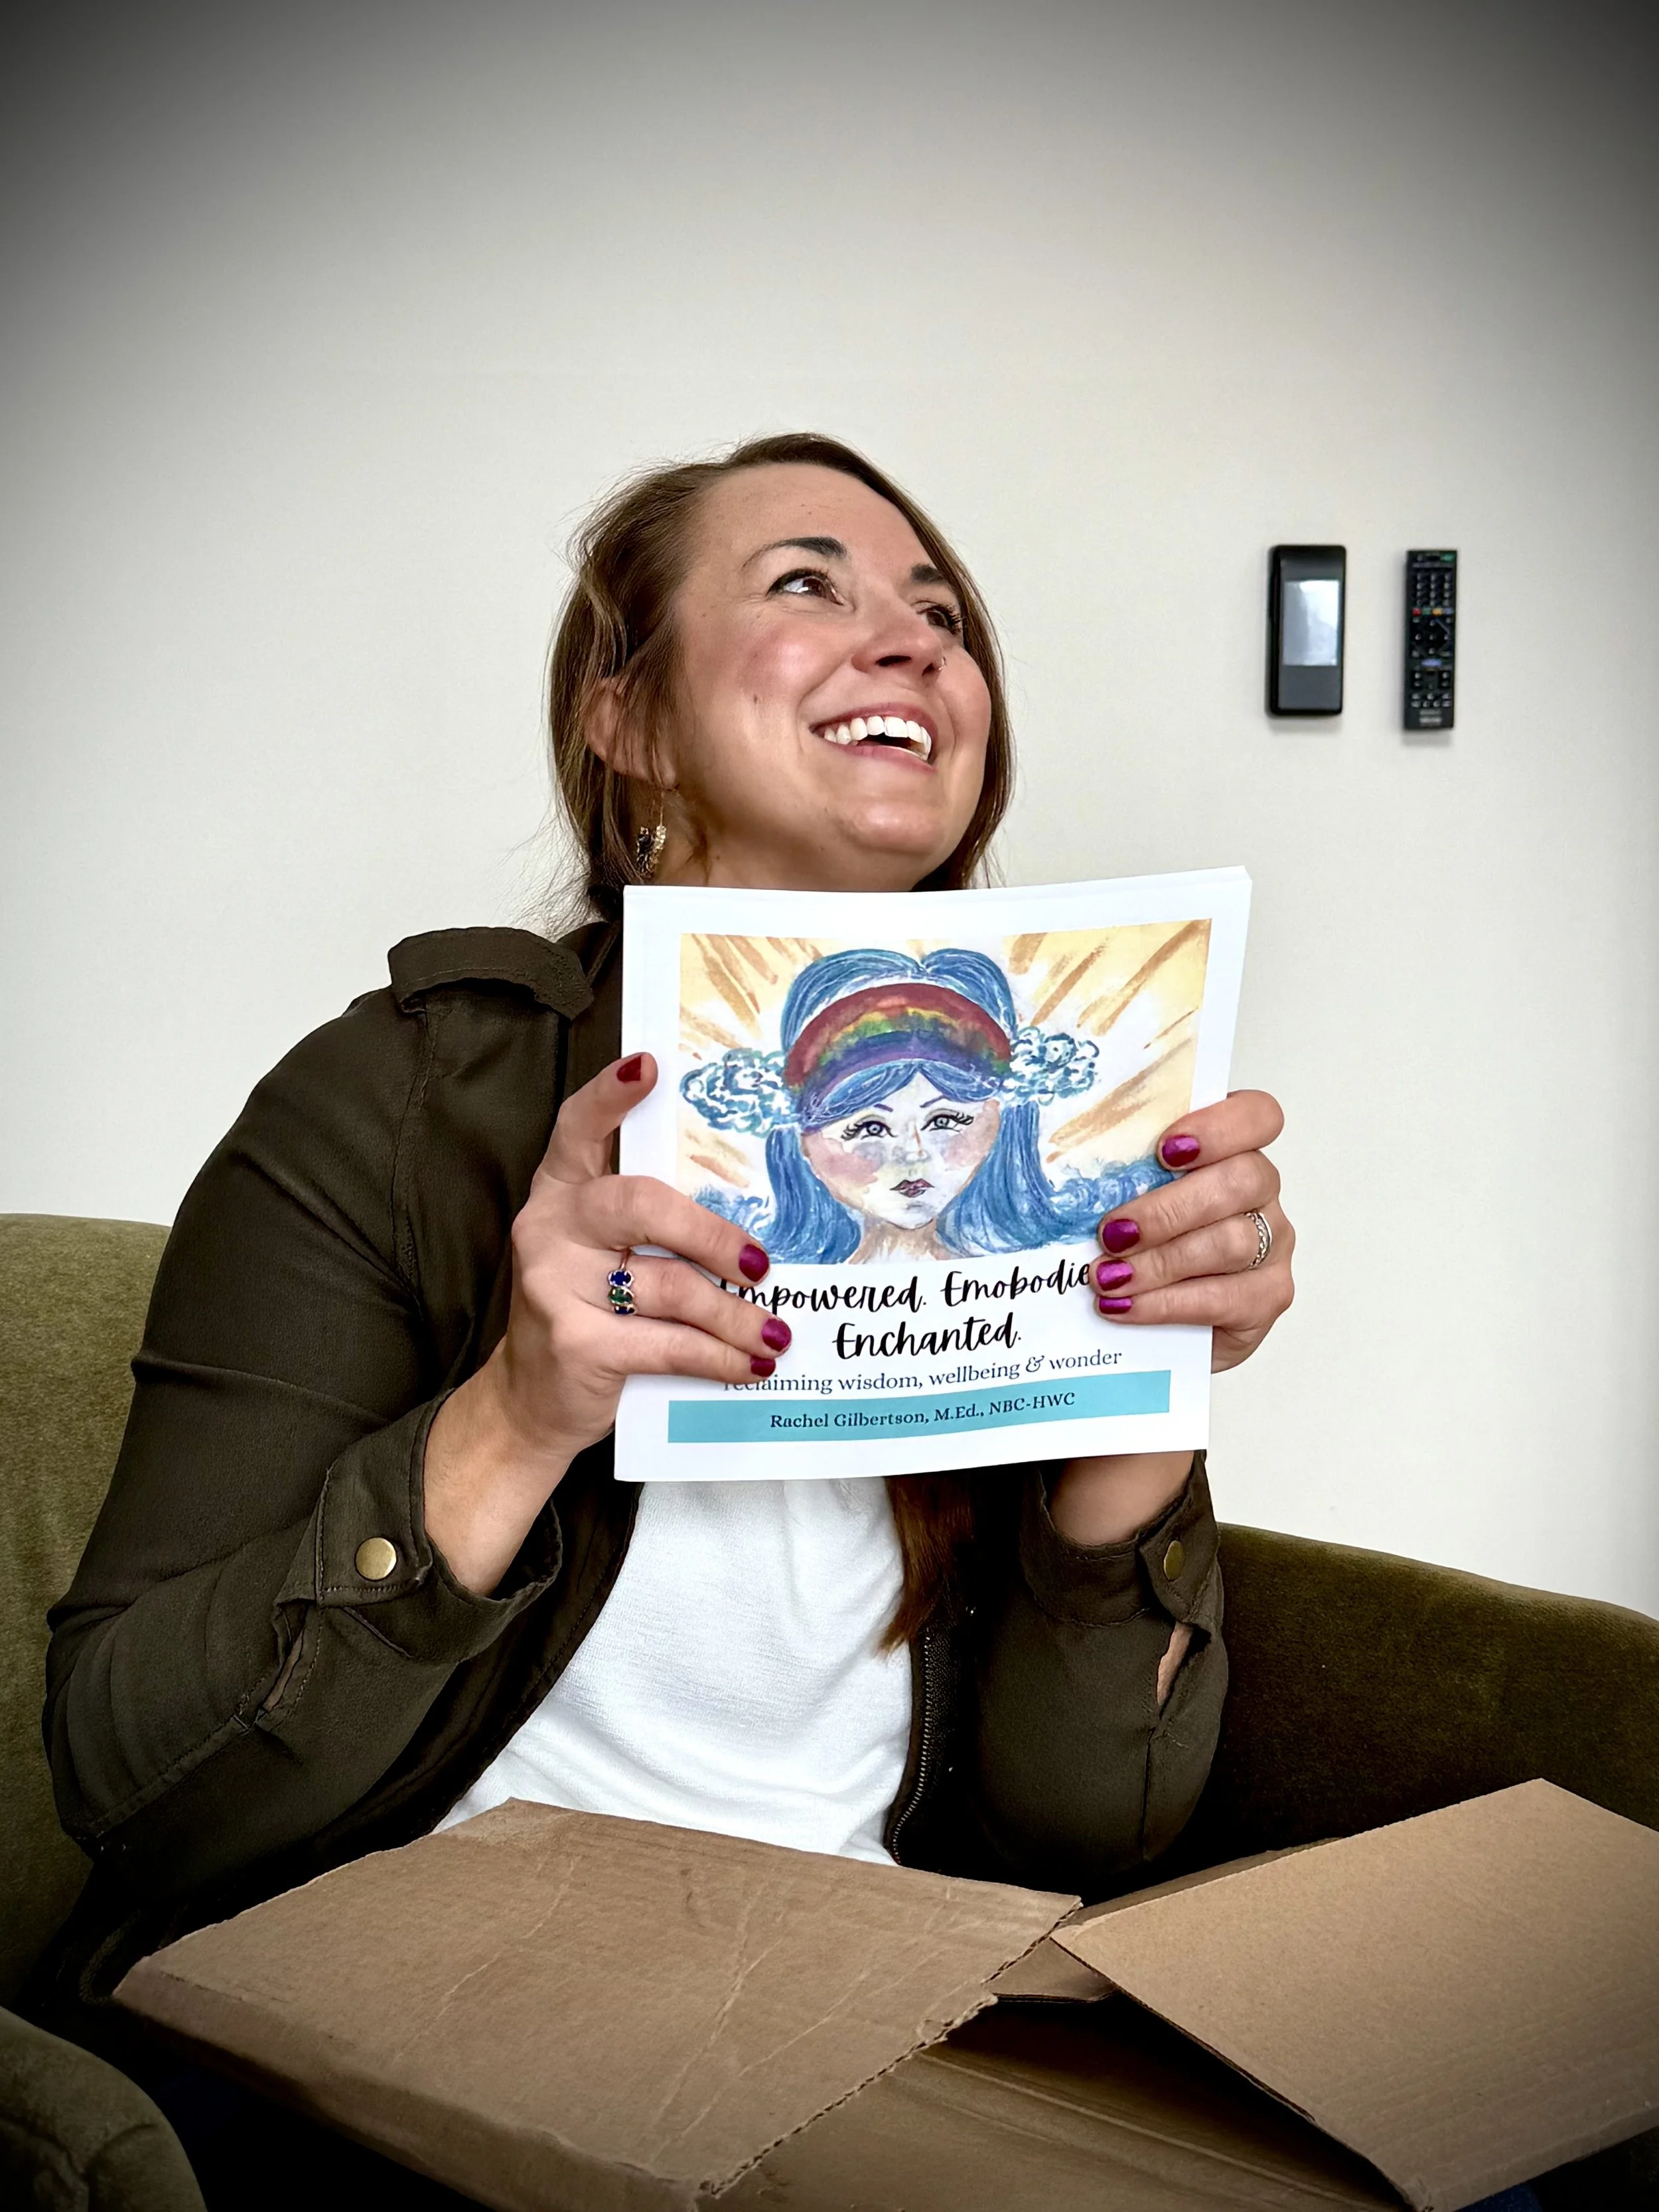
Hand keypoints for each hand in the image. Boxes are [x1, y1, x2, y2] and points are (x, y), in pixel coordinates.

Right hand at [425, 1052, 786, 1590]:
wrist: (529, 1402)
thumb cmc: (586, 1314)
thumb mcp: (602, 1256)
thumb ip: (649, 1226)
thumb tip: (752, 1224)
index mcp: (559, 1191)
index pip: (577, 1128)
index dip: (611, 1096)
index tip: (648, 1066)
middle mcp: (550, 1228)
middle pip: (641, 1205)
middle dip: (713, 1235)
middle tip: (761, 1265)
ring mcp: (555, 1286)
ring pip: (670, 1286)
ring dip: (734, 1314)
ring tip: (774, 1330)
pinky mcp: (576, 1344)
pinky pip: (668, 1345)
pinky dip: (719, 1357)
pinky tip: (751, 1363)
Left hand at [1090, 1090, 1293, 1372]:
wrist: (1160, 1326)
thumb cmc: (1135, 1246)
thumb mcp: (1118, 1197)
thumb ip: (1110, 1171)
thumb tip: (1040, 1151)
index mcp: (1230, 1149)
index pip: (1257, 1116)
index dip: (1220, 1127)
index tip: (1164, 1149)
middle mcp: (1260, 1191)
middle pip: (1244, 1179)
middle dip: (1170, 1208)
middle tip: (1111, 1232)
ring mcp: (1272, 1244)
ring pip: (1234, 1240)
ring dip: (1162, 1261)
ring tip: (1107, 1277)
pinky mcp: (1267, 1297)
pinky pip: (1227, 1297)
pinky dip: (1167, 1303)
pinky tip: (1123, 1306)